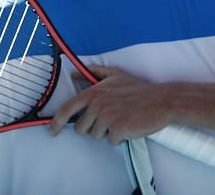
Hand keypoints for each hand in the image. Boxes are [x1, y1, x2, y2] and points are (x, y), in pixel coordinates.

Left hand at [50, 65, 172, 144]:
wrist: (162, 100)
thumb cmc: (140, 89)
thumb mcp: (116, 75)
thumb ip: (95, 73)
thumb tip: (76, 73)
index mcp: (95, 92)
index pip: (67, 109)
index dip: (56, 122)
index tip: (53, 130)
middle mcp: (98, 104)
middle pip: (81, 128)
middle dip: (93, 127)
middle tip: (110, 119)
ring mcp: (107, 117)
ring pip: (96, 135)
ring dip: (108, 132)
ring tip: (122, 120)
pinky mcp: (118, 129)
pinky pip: (111, 141)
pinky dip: (120, 137)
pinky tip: (129, 126)